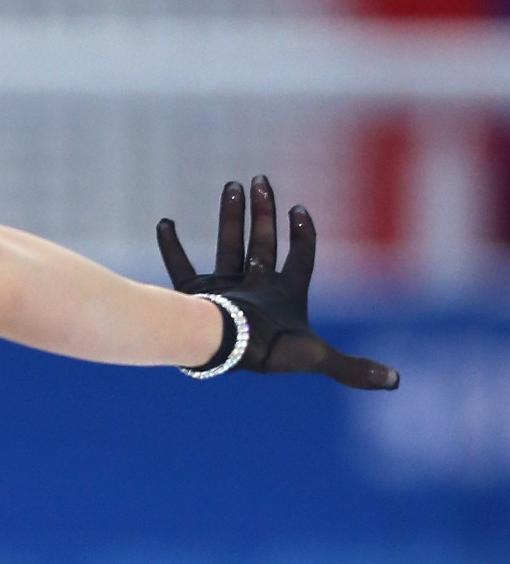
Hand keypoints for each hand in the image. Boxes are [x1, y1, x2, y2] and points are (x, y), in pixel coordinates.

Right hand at [155, 176, 398, 389]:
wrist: (224, 350)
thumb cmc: (271, 350)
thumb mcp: (316, 356)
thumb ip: (351, 368)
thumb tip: (397, 383)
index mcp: (283, 295)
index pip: (300, 259)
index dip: (302, 235)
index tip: (299, 209)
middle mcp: (254, 288)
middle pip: (262, 243)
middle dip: (264, 212)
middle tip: (261, 180)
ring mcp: (223, 290)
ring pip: (228, 245)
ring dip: (230, 216)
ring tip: (232, 185)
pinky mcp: (194, 294)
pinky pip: (179, 266)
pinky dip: (170, 246)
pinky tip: (165, 222)